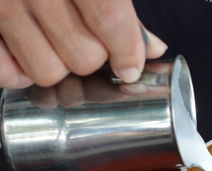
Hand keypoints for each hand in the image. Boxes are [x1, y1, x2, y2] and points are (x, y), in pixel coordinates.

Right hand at [0, 0, 166, 88]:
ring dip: (59, 65)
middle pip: (83, 57)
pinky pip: (8, 74)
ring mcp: (1, 2)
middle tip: (85, 38)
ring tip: (54, 41)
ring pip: (48, 71)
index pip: (108, 18)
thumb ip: (119, 7)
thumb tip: (149, 48)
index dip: (126, 52)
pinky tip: (27, 48)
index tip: (130, 68)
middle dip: (92, 56)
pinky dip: (21, 71)